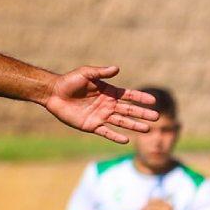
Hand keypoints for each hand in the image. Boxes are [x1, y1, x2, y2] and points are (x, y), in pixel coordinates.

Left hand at [43, 66, 157, 143]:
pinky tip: (126, 140)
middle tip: (156, 117)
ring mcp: (100, 116)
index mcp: (108, 92)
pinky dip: (115, 136)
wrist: (53, 93)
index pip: (128, 95)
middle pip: (129, 110)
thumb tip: (117, 68)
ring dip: (134, 125)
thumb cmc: (69, 81)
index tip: (153, 101)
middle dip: (142, 113)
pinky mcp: (91, 125)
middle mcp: (107, 104)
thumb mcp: (85, 73)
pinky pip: (106, 132)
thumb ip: (101, 72)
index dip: (140, 98)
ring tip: (147, 129)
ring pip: (121, 122)